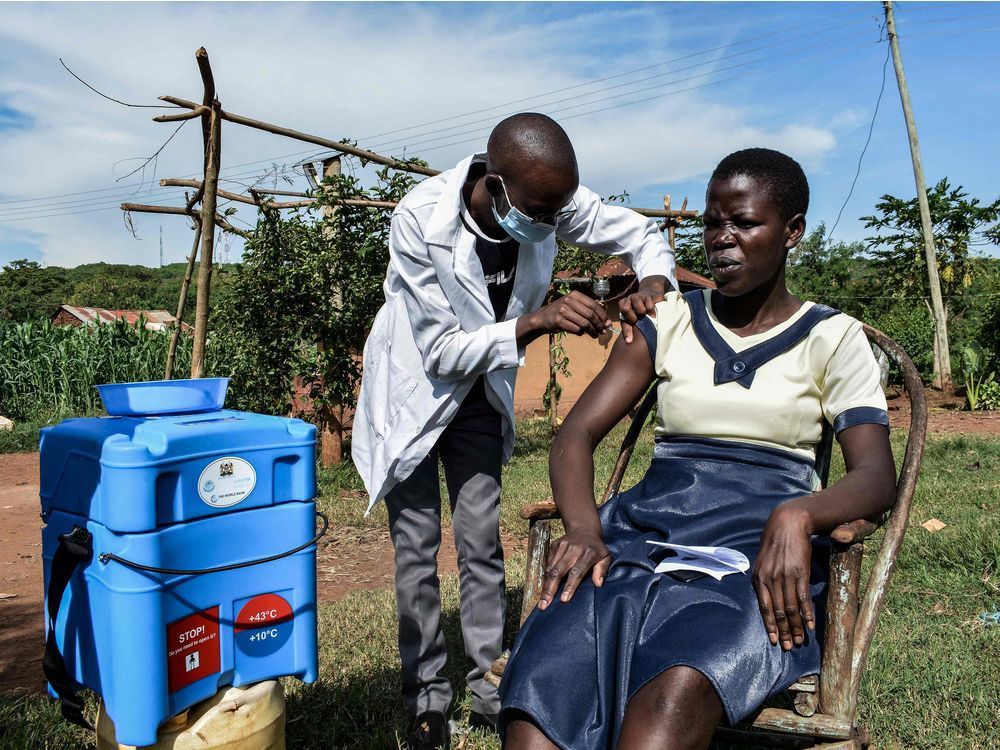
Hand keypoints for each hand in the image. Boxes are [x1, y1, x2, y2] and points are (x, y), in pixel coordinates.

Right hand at [535, 291, 610, 338]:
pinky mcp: (559, 321)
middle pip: (590, 315)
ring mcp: (563, 311)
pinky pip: (576, 329)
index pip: (594, 305)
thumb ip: (587, 308)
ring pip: (584, 323)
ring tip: (595, 335)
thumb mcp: (573, 304)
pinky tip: (582, 334)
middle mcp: (569, 301)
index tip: (607, 323)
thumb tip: (606, 320)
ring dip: (592, 331)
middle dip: (599, 325)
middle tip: (603, 331)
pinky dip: (581, 333)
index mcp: (575, 295)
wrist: (542, 317)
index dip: (603, 315)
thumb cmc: (561, 311)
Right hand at [537, 529, 610, 609]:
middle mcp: (573, 549)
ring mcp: (562, 546)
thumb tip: (598, 584)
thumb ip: (602, 570)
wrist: (584, 529)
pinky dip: (545, 577)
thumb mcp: (606, 557)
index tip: (564, 599)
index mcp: (588, 553)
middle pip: (559, 571)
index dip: (570, 586)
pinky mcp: (554, 546)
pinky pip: (548, 563)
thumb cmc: (596, 548)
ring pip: (551, 568)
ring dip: (545, 586)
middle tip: (544, 604)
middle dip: (550, 589)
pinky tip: (544, 589)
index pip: (577, 572)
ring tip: (541, 601)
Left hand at [618, 275, 665, 343]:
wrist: (651, 294)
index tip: (629, 341)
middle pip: (625, 309)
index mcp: (622, 305)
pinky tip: (652, 312)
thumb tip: (629, 341)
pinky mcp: (647, 295)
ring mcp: (637, 296)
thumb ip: (629, 327)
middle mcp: (628, 299)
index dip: (626, 331)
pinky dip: (651, 311)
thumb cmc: (640, 310)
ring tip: (646, 314)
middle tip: (638, 319)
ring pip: (638, 308)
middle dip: (633, 317)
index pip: (622, 319)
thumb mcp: (633, 319)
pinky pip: (649, 305)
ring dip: (643, 313)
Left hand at [752, 504, 814, 650]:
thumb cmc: (774, 543)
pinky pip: (803, 598)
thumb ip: (763, 579)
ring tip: (801, 640)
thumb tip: (766, 599)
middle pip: (779, 612)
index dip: (770, 626)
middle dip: (784, 631)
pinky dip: (807, 614)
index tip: (775, 641)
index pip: (765, 608)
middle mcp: (771, 579)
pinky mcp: (800, 573)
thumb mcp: (762, 561)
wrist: (788, 524)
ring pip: (791, 608)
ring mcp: (786, 576)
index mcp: (759, 578)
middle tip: (790, 647)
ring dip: (796, 627)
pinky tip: (810, 625)